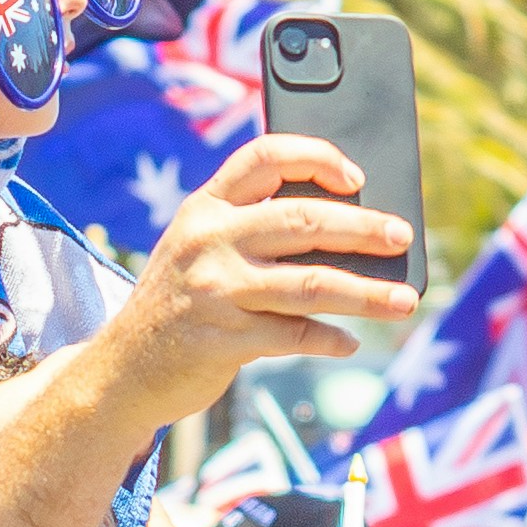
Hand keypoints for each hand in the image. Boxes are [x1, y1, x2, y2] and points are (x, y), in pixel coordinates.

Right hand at [104, 137, 412, 431]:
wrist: (121, 370)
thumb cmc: (178, 301)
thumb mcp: (197, 246)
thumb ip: (249, 226)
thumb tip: (345, 227)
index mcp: (206, 206)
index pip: (266, 156)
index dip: (317, 157)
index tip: (357, 177)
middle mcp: (209, 241)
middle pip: (303, 219)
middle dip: (363, 228)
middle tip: (401, 237)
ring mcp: (216, 291)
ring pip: (312, 284)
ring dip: (367, 293)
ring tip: (404, 301)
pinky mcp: (225, 339)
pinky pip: (296, 336)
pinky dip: (330, 339)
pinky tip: (349, 342)